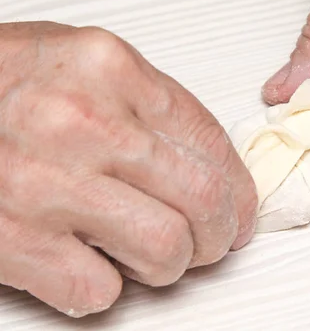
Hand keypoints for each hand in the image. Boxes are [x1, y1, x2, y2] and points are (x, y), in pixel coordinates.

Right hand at [0, 22, 256, 316]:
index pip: (210, 143)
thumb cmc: (2, 82)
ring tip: (151, 252)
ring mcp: (45, 182)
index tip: (240, 209)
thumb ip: (152, 106)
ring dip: (170, 264)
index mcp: (110, 69)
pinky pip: (98, 290)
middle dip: (220, 233)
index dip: (239, 188)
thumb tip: (212, 167)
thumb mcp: (86, 65)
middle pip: (201, 200)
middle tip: (213, 241)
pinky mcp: (12, 239)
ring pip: (165, 250)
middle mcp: (81, 122)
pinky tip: (91, 261)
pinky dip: (106, 287)